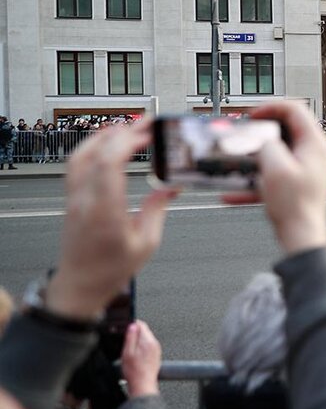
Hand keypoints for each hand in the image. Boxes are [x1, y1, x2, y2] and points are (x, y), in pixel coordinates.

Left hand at [47, 120, 175, 319]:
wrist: (80, 285)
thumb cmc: (111, 270)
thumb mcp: (146, 244)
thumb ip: (157, 210)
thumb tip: (170, 188)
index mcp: (104, 212)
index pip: (108, 164)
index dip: (128, 142)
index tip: (148, 133)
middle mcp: (85, 200)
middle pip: (96, 153)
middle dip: (123, 133)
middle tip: (147, 124)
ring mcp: (74, 198)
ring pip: (81, 155)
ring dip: (105, 136)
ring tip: (128, 128)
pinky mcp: (72, 199)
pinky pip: (76, 164)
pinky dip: (92, 147)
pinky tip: (108, 144)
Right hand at [121, 320, 161, 396]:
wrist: (143, 384)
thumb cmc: (135, 371)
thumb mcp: (127, 352)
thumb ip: (130, 337)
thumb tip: (132, 325)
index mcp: (148, 341)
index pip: (141, 324)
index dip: (131, 324)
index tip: (125, 328)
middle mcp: (154, 343)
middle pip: (144, 331)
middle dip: (134, 333)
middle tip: (125, 342)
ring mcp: (156, 349)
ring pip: (146, 339)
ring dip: (138, 341)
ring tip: (130, 351)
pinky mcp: (156, 355)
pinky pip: (148, 346)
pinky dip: (141, 348)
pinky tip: (136, 357)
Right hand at [223, 102, 325, 253]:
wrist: (302, 236)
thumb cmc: (295, 206)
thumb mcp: (275, 167)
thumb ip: (265, 144)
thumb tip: (258, 136)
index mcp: (314, 142)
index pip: (294, 108)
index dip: (270, 107)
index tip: (251, 116)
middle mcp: (313, 152)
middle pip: (284, 128)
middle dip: (258, 131)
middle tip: (242, 134)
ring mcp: (305, 167)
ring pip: (275, 151)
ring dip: (253, 155)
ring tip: (236, 160)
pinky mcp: (296, 182)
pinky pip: (271, 173)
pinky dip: (253, 179)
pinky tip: (232, 191)